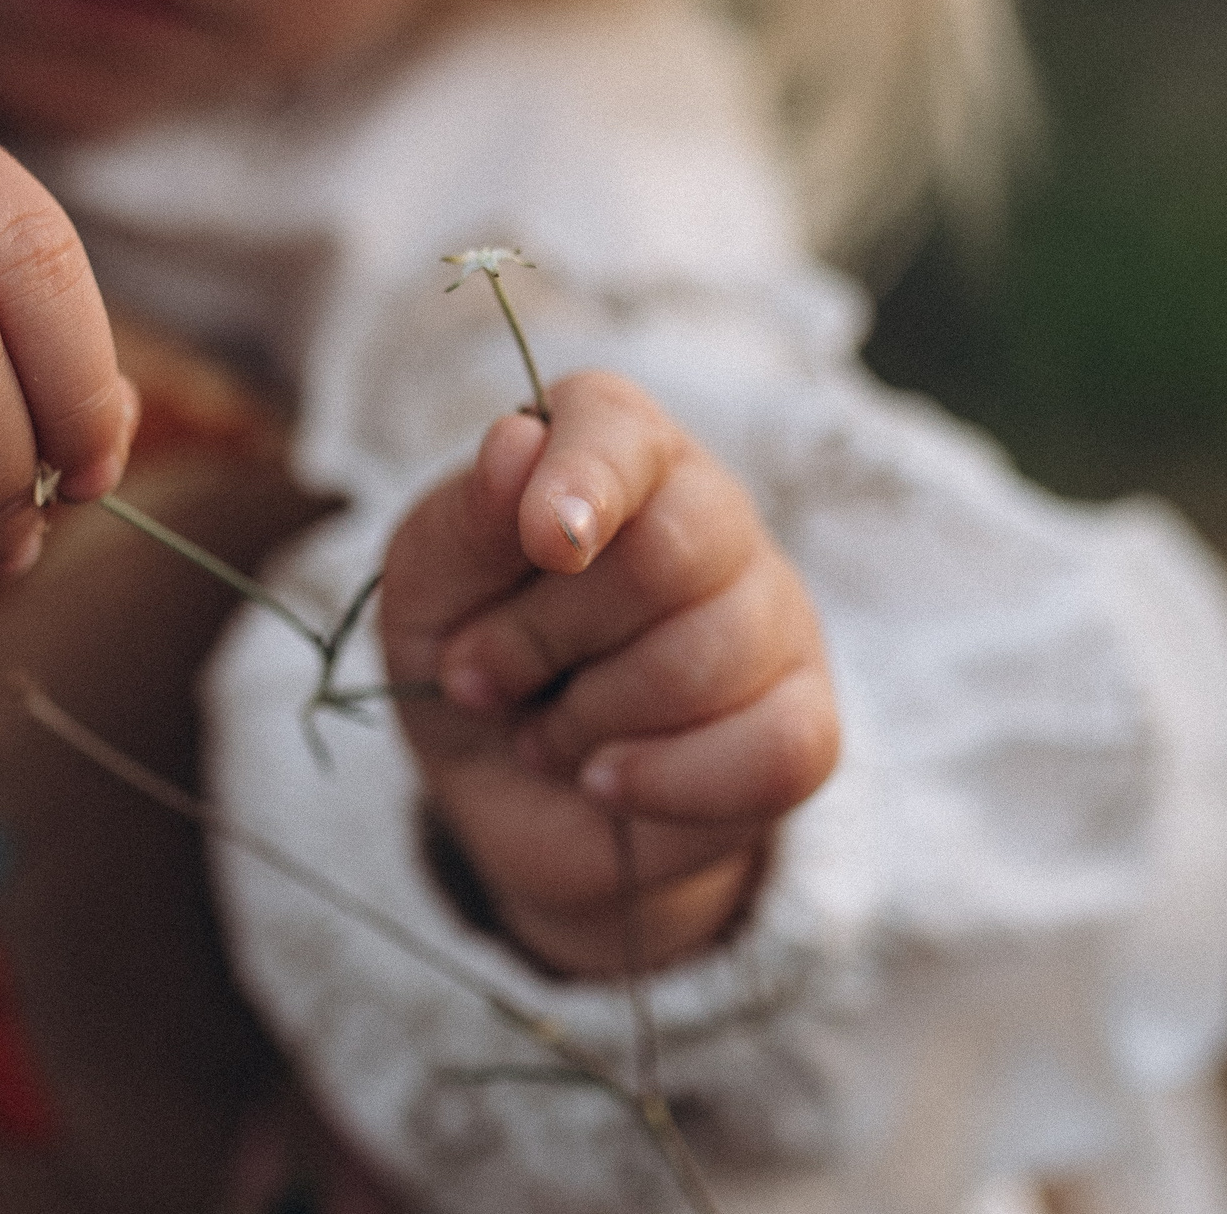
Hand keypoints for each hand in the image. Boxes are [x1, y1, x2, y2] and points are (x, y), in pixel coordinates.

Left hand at [379, 372, 835, 977]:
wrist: (505, 800)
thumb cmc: (470, 660)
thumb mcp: (425, 593)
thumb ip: (463, 522)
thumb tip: (515, 445)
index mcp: (607, 454)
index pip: (617, 427)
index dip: (583, 477)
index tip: (546, 543)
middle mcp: (706, 514)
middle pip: (668, 553)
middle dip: (545, 637)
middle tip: (480, 676)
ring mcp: (769, 615)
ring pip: (707, 660)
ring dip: (584, 720)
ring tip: (542, 731)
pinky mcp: (802, 721)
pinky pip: (775, 752)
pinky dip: (662, 782)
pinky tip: (603, 779)